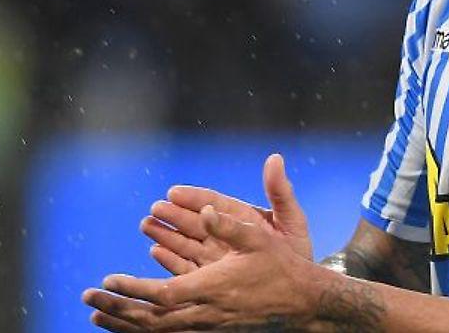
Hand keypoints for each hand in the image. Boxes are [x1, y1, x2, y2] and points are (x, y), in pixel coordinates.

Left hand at [84, 205, 330, 331]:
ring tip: (97, 317)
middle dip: (117, 310)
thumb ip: (229, 224)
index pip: (163, 295)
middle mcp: (206, 313)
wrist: (303, 302)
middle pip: (152, 320)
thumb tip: (205, 210)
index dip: (133, 291)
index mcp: (213, 288)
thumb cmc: (281, 266)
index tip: (107, 281)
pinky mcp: (210, 331)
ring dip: (125, 325)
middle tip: (87, 300)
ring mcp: (208, 327)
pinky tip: (128, 327)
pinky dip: (144, 332)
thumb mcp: (259, 237)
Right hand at [141, 154, 312, 274]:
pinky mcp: (212, 279)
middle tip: (155, 208)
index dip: (194, 197)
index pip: (214, 203)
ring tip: (147, 225)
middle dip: (174, 215)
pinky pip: (188, 268)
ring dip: (166, 234)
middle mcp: (226, 236)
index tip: (175, 191)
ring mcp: (217, 258)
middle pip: (195, 223)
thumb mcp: (292, 220)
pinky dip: (171, 260)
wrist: (301, 291)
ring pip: (186, 243)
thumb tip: (275, 158)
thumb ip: (280, 192)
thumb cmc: (297, 253)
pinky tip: (156, 251)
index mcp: (242, 218)